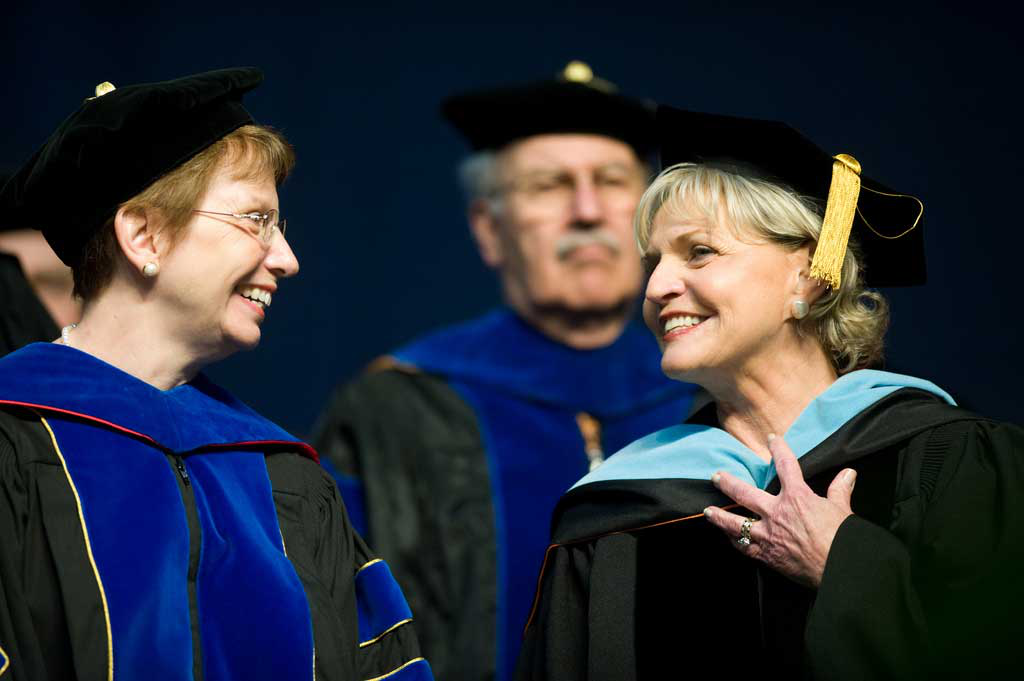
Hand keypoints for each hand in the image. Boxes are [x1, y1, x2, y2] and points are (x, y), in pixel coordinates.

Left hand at [703, 434, 855, 587]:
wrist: (839, 569)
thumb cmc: (843, 539)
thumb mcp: (842, 509)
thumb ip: (840, 490)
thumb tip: (849, 473)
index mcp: (797, 497)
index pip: (786, 465)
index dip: (779, 449)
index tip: (771, 439)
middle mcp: (777, 513)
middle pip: (745, 493)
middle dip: (728, 483)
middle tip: (716, 476)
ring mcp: (768, 535)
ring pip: (735, 523)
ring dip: (720, 516)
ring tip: (708, 511)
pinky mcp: (766, 555)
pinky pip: (744, 547)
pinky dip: (734, 541)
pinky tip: (728, 537)